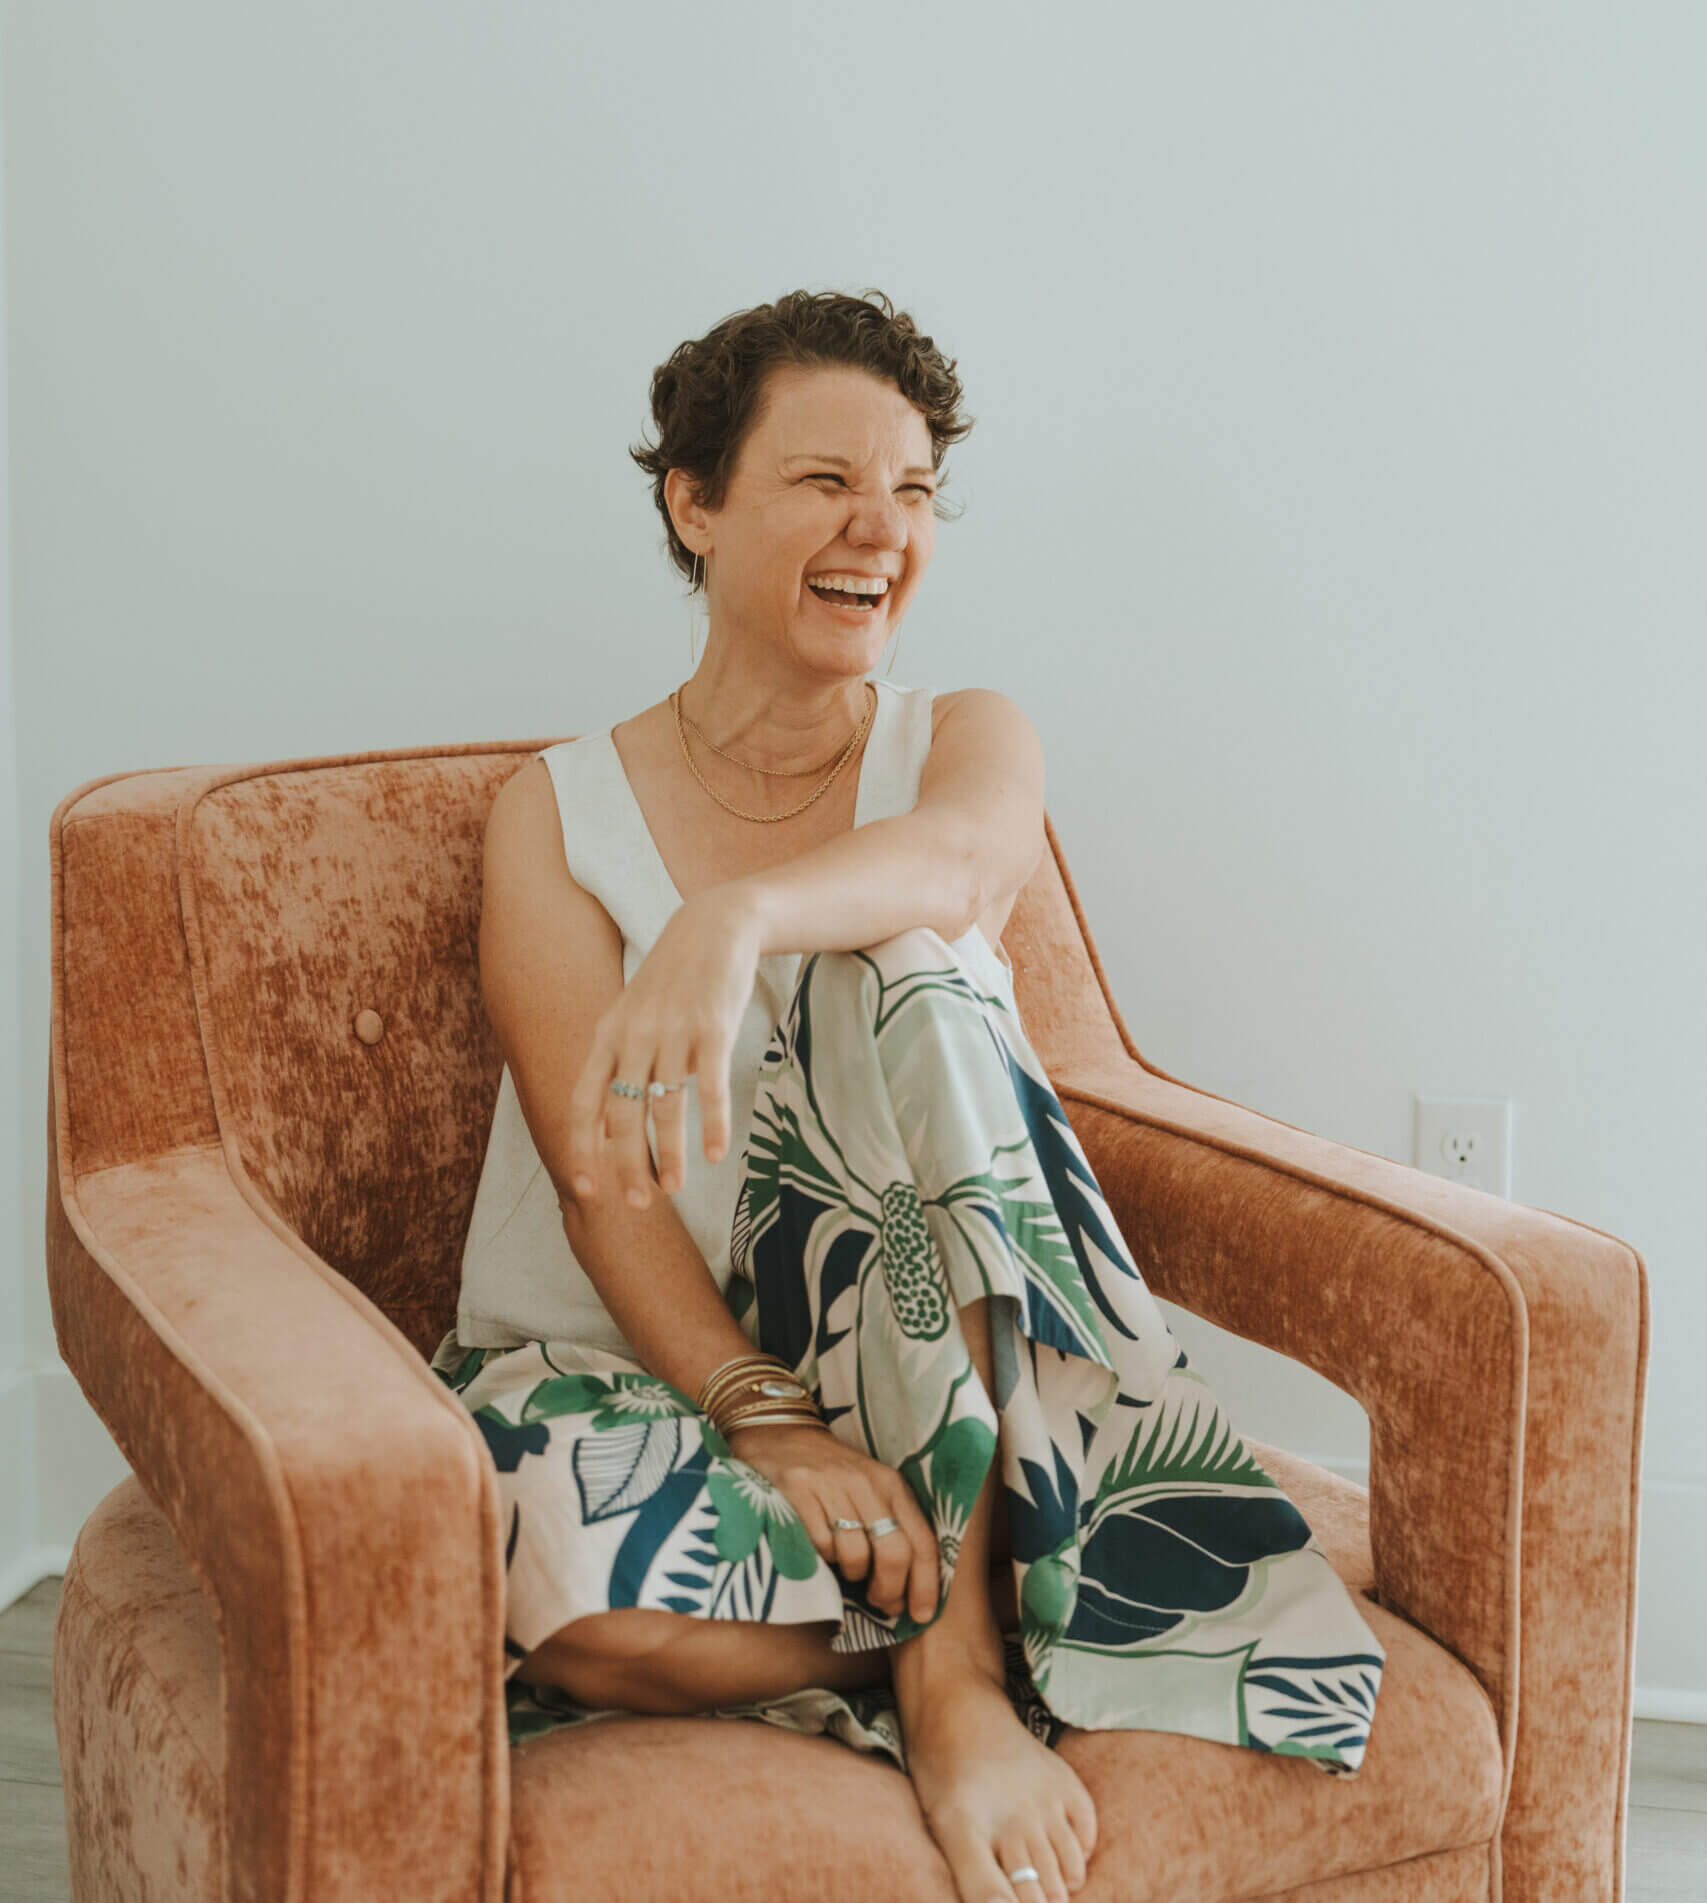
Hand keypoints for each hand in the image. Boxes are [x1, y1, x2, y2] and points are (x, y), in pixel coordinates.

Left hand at [565, 886, 762, 1209]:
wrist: (713, 928)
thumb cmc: (671, 983)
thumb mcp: (630, 1015)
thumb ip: (615, 1062)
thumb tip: (603, 1124)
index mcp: (607, 1036)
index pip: (584, 1103)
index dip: (582, 1149)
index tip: (586, 1189)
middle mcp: (633, 1037)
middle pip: (622, 1114)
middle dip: (627, 1165)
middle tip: (638, 1204)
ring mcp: (673, 1032)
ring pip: (664, 1108)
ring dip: (668, 1155)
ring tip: (674, 1189)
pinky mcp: (712, 1029)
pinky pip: (710, 1088)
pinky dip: (713, 1125)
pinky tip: (719, 1155)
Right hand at [724, 1422, 942, 1625]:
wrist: (780, 1436)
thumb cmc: (833, 1478)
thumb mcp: (871, 1493)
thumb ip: (893, 1531)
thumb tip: (908, 1595)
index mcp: (892, 1485)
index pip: (922, 1541)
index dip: (926, 1584)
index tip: (921, 1614)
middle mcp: (867, 1483)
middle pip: (894, 1554)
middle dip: (889, 1590)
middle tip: (880, 1603)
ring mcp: (831, 1486)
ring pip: (856, 1556)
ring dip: (852, 1575)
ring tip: (845, 1567)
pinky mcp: (797, 1491)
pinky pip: (820, 1545)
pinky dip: (822, 1558)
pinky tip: (818, 1548)